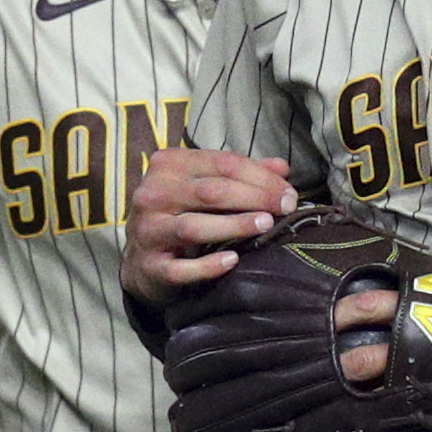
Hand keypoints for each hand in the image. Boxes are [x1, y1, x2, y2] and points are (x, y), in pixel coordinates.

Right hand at [122, 148, 295, 304]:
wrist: (143, 258)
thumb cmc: (182, 214)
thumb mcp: (206, 186)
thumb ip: (242, 175)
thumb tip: (282, 168)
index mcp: (169, 166)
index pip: (222, 163)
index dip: (261, 177)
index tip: (288, 193)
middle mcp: (153, 195)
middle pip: (211, 192)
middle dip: (255, 198)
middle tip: (286, 208)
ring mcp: (148, 231)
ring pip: (194, 227)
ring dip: (234, 226)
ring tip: (265, 225)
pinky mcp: (150, 266)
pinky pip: (181, 268)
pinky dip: (208, 266)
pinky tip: (233, 260)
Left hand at [334, 287, 431, 431]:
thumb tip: (416, 301)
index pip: (379, 298)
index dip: (349, 308)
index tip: (335, 316)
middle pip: (369, 330)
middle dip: (340, 340)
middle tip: (328, 348)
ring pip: (376, 367)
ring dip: (353, 372)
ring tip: (344, 377)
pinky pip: (402, 398)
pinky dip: (384, 401)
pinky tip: (373, 403)